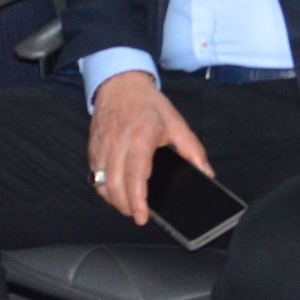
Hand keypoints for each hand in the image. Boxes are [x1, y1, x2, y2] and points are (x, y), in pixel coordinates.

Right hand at [87, 72, 212, 226]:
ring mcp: (102, 146)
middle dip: (125, 207)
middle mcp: (118, 144)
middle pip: (115, 186)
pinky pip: (94, 176)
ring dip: (113, 200)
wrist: (121, 83)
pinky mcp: (92, 148)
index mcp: (140, 138)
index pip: (135, 177)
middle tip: (138, 214)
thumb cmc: (147, 104)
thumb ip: (193, 151)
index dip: (137, 201)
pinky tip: (115, 191)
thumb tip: (207, 173)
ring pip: (101, 184)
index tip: (142, 216)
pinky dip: (103, 188)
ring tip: (128, 205)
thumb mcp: (176, 124)